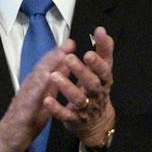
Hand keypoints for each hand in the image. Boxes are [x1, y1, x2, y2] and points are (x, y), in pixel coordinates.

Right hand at [0, 41, 70, 151]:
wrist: (6, 141)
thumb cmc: (25, 122)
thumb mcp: (42, 102)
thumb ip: (51, 88)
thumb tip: (61, 72)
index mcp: (34, 88)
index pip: (46, 68)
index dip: (57, 55)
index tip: (70, 44)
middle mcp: (28, 89)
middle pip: (41, 69)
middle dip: (55, 55)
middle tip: (68, 43)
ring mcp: (23, 99)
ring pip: (36, 79)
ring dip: (48, 65)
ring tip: (60, 54)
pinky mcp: (21, 110)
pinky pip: (31, 96)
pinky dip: (39, 85)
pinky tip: (46, 76)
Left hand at [47, 26, 114, 148]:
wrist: (96, 121)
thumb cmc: (97, 89)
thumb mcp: (102, 71)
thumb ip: (103, 51)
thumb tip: (100, 29)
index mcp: (104, 81)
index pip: (104, 70)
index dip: (97, 62)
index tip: (88, 52)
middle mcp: (97, 94)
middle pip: (92, 83)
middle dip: (80, 71)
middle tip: (68, 58)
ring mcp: (86, 108)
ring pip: (78, 99)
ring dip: (67, 87)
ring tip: (54, 76)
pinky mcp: (74, 119)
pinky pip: (65, 115)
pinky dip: (56, 108)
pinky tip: (47, 100)